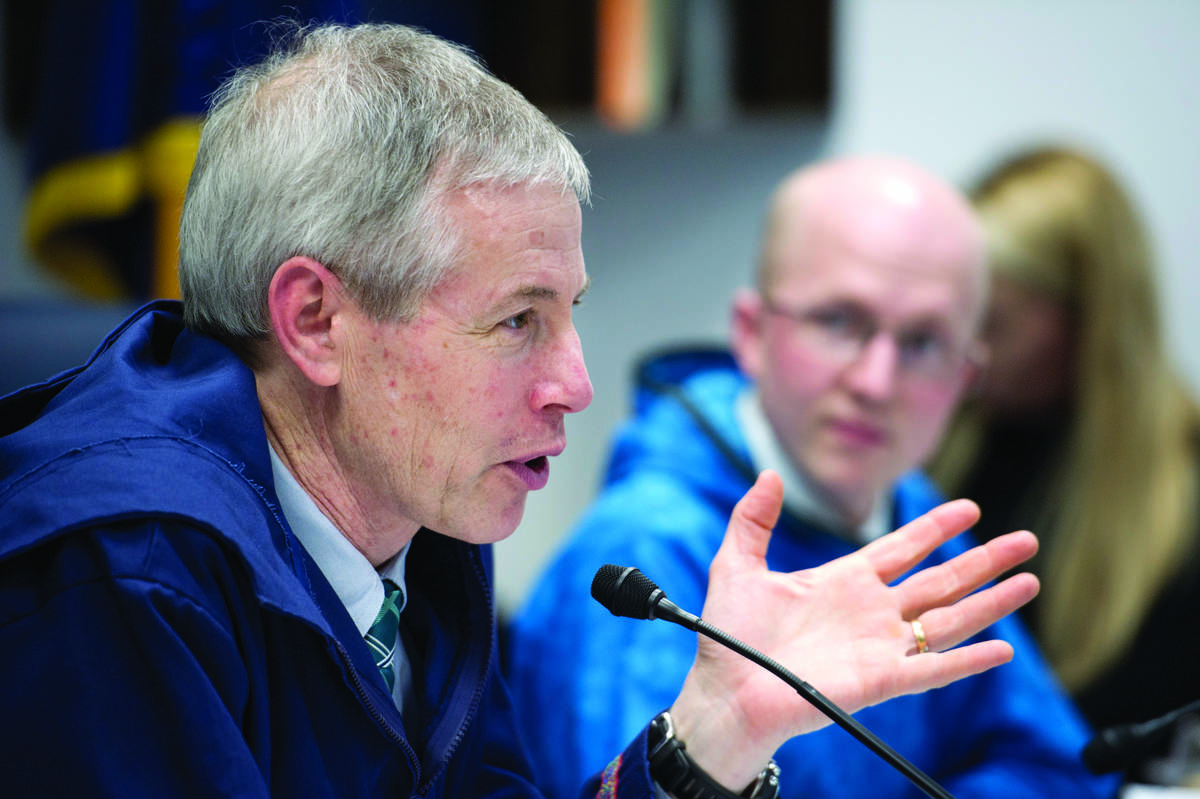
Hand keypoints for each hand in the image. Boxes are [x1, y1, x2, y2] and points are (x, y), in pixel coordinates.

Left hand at [669, 470, 1038, 789]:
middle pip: (941, 580)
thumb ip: (753, 519)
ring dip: (991, 602)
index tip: (970, 508)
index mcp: (843, 581)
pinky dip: (968, 661)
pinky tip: (1003, 648)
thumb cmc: (729, 636)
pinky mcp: (880, 682)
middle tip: (1027, 539)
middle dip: (984, 560)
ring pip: (949, 620)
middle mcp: (870, 612)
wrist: (725, 691)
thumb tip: (769, 474)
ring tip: (1031, 581)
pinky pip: (933, 669)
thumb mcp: (738, 565)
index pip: (902, 548)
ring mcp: (879, 647)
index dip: (936, 528)